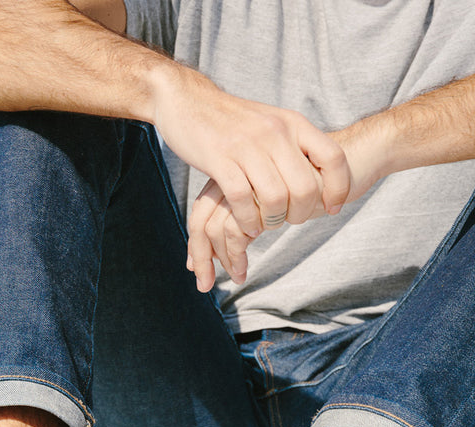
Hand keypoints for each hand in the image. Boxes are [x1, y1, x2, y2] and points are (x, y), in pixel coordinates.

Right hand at [154, 68, 349, 238]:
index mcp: (292, 124)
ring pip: (275, 198)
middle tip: (289, 220)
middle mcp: (274, 133)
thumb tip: (320, 174)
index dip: (339, 188)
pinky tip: (247, 226)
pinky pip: (243, 199)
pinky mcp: (220, 159)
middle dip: (300, 214)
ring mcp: (247, 146)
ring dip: (272, 220)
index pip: (333, 158)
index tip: (333, 208)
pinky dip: (247, 220)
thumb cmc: (231, 121)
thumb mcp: (271, 123)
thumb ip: (293, 145)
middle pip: (305, 187)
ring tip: (265, 224)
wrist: (188, 100)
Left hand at [187, 162, 322, 290]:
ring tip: (238, 273)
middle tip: (204, 284)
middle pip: (201, 220)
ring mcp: (250, 185)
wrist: (353, 159)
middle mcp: (237, 175)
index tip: (198, 271)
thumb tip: (222, 249)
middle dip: (200, 257)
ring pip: (218, 228)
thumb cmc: (316, 181)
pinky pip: (240, 231)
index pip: (201, 210)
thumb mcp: (278, 199)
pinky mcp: (266, 196)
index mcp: (235, 173)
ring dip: (225, 259)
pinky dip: (238, 256)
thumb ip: (251, 214)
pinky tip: (246, 270)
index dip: (196, 243)